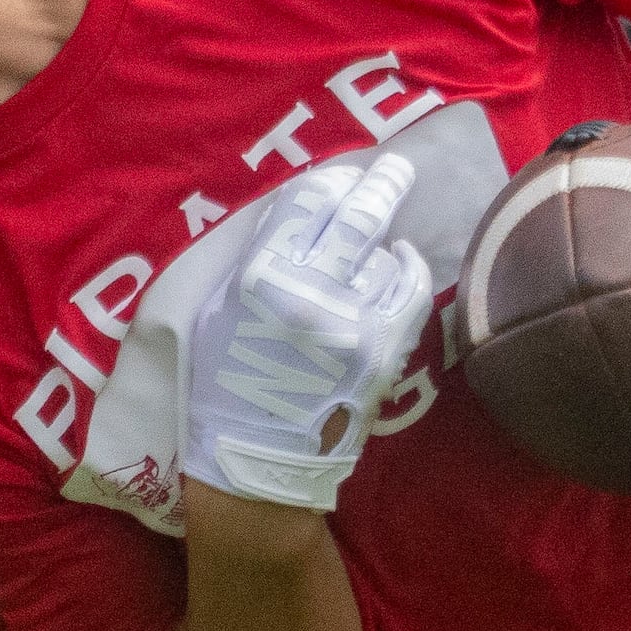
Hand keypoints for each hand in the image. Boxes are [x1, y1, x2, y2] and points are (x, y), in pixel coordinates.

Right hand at [184, 147, 431, 513]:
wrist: (260, 465)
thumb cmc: (226, 387)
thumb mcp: (221, 312)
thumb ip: (259, 262)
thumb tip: (303, 216)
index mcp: (259, 279)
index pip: (305, 203)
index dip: (330, 183)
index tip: (342, 177)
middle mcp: (309, 293)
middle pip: (358, 215)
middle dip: (381, 183)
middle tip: (395, 166)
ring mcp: (353, 321)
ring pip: (384, 254)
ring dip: (380, 247)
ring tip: (373, 251)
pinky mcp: (383, 350)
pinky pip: (409, 289)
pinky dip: (407, 269)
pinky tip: (399, 261)